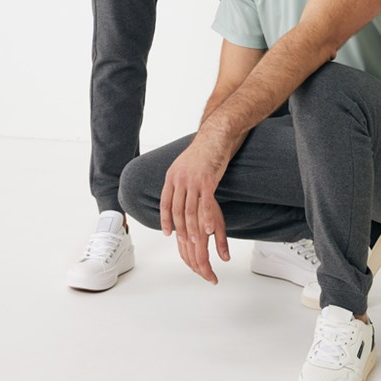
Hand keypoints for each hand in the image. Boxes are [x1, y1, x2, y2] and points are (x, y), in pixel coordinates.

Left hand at [160, 140, 230, 283]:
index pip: (165, 203)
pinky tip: (209, 229)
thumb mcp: (183, 165)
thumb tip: (175, 194)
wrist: (215, 136)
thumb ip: (178, 180)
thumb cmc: (202, 152)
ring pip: (190, 210)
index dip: (165, 220)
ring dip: (193, 229)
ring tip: (196, 242)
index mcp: (172, 176)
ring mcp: (193, 180)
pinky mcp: (208, 181)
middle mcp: (180, 179)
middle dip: (180, 229)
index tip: (167, 233)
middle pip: (177, 210)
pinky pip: (206, 204)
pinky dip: (206, 219)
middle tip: (184, 243)